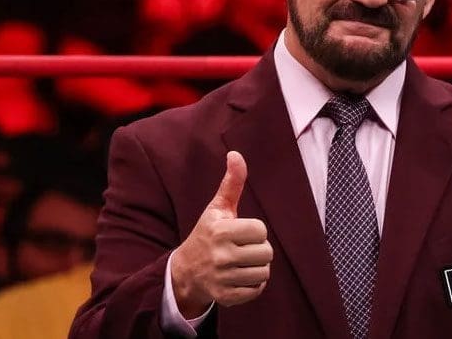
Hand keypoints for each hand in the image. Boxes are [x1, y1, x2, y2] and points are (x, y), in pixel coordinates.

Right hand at [170, 151, 272, 316]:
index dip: (255, 231)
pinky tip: (240, 277)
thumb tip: (236, 154)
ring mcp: (222, 278)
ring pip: (264, 272)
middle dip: (259, 249)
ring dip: (257, 267)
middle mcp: (220, 256)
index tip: (242, 232)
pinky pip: (257, 290)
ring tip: (242, 262)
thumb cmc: (207, 234)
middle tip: (243, 248)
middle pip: (266, 252)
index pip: (260, 230)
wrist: (185, 271)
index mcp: (220, 231)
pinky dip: (253, 285)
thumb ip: (231, 183)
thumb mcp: (217, 208)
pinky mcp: (226, 297)